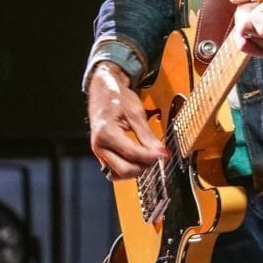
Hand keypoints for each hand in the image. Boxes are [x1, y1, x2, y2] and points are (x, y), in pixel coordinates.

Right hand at [87, 61, 166, 178]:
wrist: (103, 89)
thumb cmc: (117, 97)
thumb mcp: (135, 113)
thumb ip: (147, 135)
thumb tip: (161, 151)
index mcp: (106, 132)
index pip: (132, 153)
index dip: (151, 156)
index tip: (164, 154)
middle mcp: (99, 145)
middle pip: (123, 170)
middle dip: (142, 167)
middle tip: (156, 157)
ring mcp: (98, 151)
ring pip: (118, 173)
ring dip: (134, 170)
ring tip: (148, 158)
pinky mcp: (101, 153)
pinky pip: (114, 168)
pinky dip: (127, 167)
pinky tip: (138, 159)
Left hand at [229, 0, 262, 57]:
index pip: (262, 27)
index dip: (255, 13)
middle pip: (246, 30)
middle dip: (246, 12)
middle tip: (260, 4)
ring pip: (243, 36)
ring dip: (246, 22)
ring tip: (262, 13)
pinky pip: (245, 45)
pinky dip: (246, 32)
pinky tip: (256, 23)